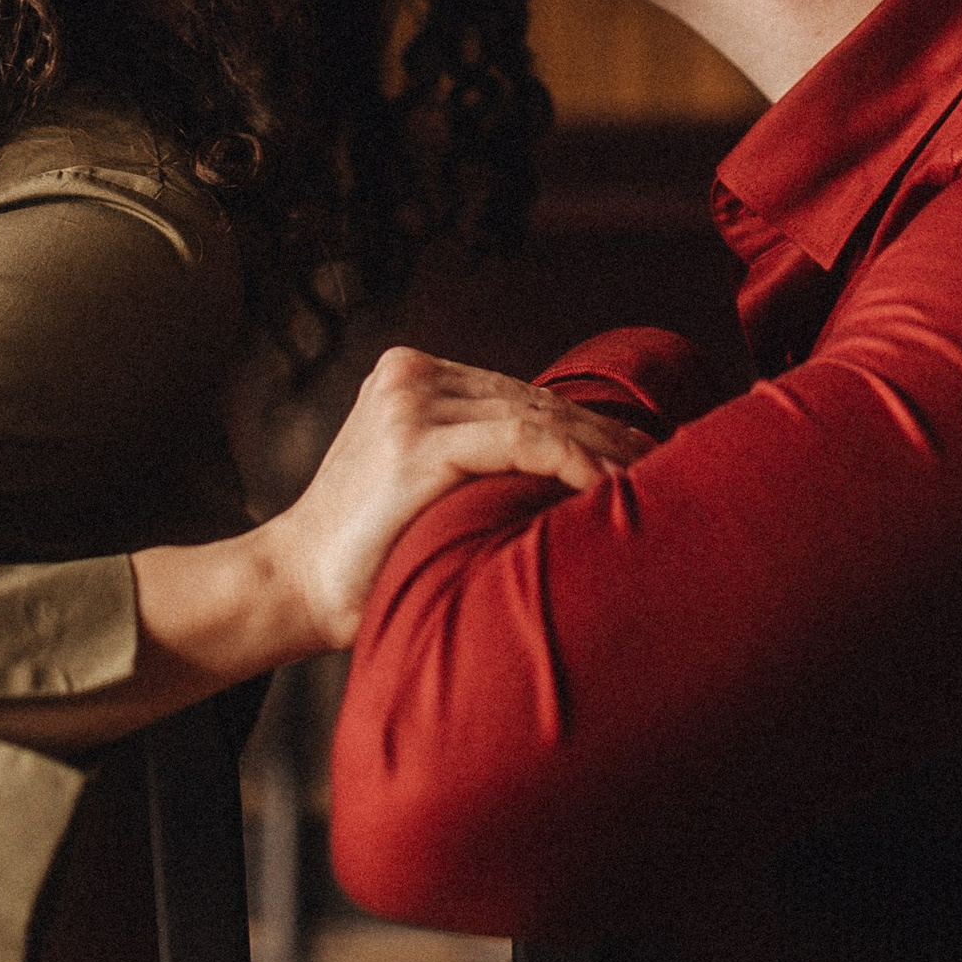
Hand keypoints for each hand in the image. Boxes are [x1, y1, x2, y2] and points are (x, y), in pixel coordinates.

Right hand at [262, 345, 645, 651]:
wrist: (292, 586)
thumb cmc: (366, 553)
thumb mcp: (424, 483)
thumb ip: (475, 458)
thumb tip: (568, 471)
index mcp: (411, 375)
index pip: (521, 396)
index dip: (587, 423)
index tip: (642, 454)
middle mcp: (412, 376)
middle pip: (535, 400)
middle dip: (606, 433)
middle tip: (669, 464)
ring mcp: (412, 403)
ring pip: (536, 416)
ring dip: (603, 447)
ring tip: (654, 478)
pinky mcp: (418, 442)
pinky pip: (520, 441)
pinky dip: (573, 461)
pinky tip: (610, 484)